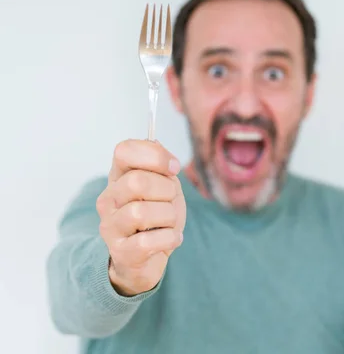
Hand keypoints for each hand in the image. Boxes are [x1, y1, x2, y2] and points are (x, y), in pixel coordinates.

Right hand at [96, 139, 186, 296]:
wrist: (147, 260)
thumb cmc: (157, 218)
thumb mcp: (164, 187)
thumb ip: (160, 166)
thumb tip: (155, 143)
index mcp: (118, 177)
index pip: (124, 150)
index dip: (155, 156)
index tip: (173, 168)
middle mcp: (109, 199)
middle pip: (137, 181)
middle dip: (166, 191)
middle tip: (170, 201)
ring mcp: (111, 226)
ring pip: (141, 212)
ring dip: (168, 217)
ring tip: (168, 223)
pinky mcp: (121, 252)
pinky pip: (148, 241)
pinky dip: (170, 239)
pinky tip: (171, 239)